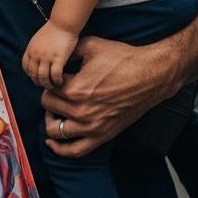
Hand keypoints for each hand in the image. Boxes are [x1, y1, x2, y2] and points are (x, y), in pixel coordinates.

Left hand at [23, 21, 77, 88]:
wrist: (63, 23)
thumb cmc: (53, 30)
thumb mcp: (38, 39)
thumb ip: (36, 49)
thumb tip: (37, 59)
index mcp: (30, 50)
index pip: (26, 67)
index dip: (31, 75)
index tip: (37, 78)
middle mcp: (36, 54)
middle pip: (33, 74)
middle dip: (38, 82)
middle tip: (45, 85)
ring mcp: (46, 57)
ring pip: (43, 77)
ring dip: (47, 84)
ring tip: (53, 86)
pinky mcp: (58, 58)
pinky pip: (55, 74)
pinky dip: (57, 81)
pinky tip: (60, 81)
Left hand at [41, 35, 172, 156]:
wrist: (152, 75)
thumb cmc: (122, 58)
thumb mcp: (90, 46)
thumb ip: (66, 52)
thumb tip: (51, 57)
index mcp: (74, 89)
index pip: (45, 89)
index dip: (49, 81)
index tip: (58, 77)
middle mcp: (81, 111)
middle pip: (48, 107)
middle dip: (49, 97)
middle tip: (58, 90)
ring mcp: (92, 127)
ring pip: (54, 130)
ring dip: (51, 120)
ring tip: (57, 110)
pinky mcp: (103, 136)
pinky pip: (75, 151)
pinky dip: (60, 149)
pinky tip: (51, 141)